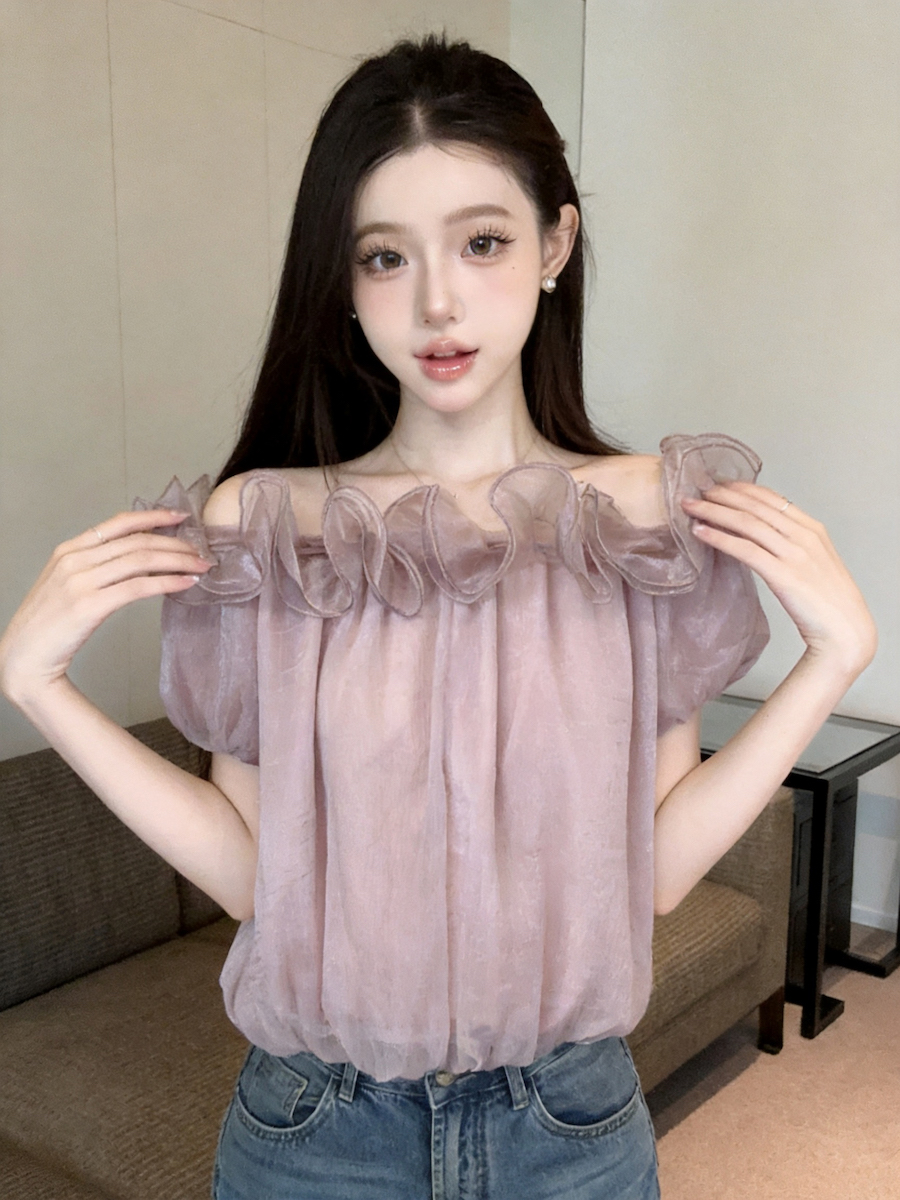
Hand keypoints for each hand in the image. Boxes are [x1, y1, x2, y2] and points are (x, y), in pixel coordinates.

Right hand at [0, 509, 211, 705]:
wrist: (24, 656)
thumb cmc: (50, 623)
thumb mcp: (66, 583)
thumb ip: (95, 566)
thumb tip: (138, 556)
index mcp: (69, 549)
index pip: (119, 523)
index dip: (154, 517)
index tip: (181, 516)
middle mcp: (74, 559)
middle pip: (137, 541)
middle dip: (176, 543)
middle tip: (202, 551)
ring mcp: (80, 581)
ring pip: (142, 560)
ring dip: (178, 561)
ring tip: (201, 566)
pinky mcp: (89, 605)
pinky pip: (139, 587)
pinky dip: (167, 583)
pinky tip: (185, 584)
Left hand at [680, 481, 876, 679]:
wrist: (846, 630)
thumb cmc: (828, 601)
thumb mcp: (815, 561)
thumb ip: (793, 544)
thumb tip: (762, 535)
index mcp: (813, 529)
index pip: (772, 498)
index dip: (742, 489)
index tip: (719, 485)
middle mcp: (804, 536)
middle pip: (755, 507)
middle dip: (722, 496)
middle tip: (696, 491)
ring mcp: (794, 554)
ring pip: (747, 524)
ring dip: (714, 512)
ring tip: (690, 508)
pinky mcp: (783, 575)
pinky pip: (745, 550)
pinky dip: (719, 538)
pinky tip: (700, 533)